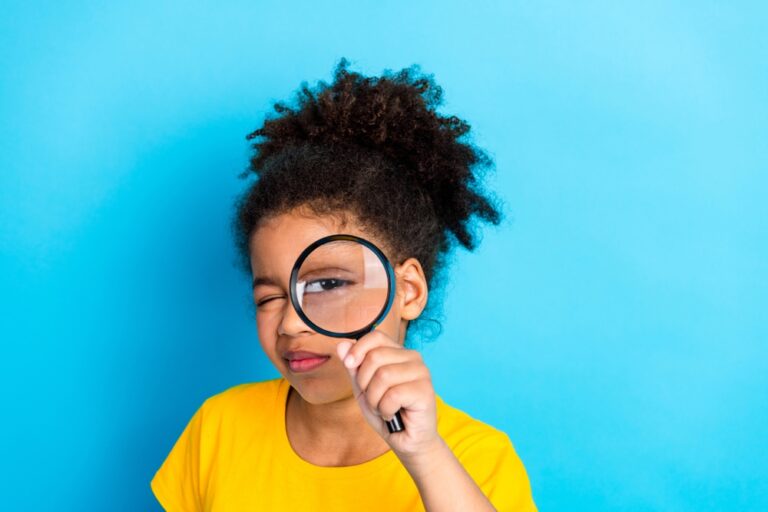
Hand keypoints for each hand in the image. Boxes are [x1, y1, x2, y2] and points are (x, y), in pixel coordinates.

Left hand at [336, 329, 439, 459]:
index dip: (358, 349)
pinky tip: (393, 415)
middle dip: (364, 383)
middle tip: (374, 400)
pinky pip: (393, 394)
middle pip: (375, 357)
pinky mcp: (425, 390)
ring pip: (383, 376)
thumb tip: (341, 344)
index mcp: (399, 353)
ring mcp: (421, 372)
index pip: (376, 336)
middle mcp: (413, 357)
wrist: (407, 441)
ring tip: (383, 408)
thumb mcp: (363, 388)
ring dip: (374, 399)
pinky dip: (385, 410)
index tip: (349, 364)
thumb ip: (354, 367)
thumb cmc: (387, 412)